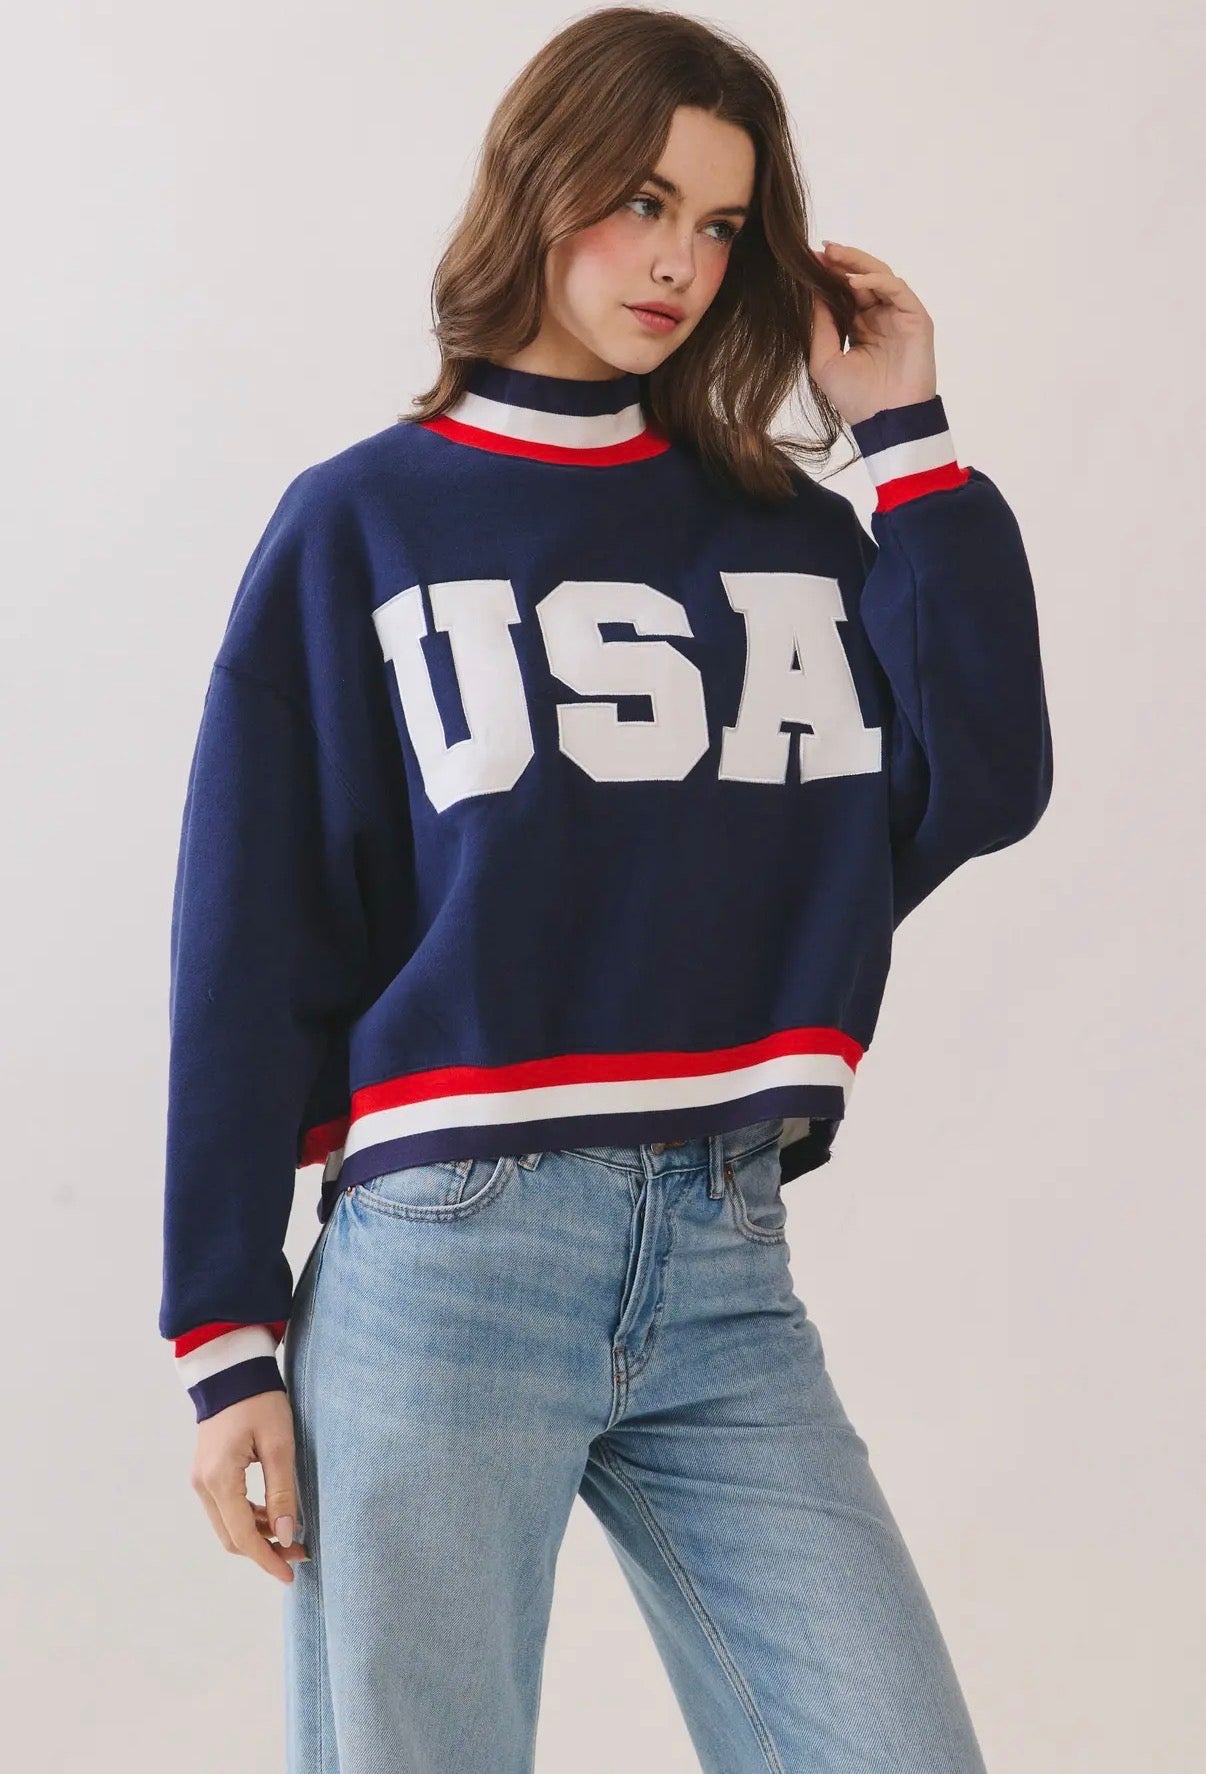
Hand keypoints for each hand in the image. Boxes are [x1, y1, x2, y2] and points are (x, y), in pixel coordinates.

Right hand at [191, 1389, 309, 1584]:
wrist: (232, 1372)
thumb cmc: (260, 1401)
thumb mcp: (279, 1444)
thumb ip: (282, 1492)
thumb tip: (287, 1536)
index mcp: (220, 1479)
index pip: (243, 1536)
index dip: (267, 1559)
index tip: (290, 1575)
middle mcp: (204, 1485)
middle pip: (232, 1537)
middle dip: (265, 1551)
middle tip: (299, 1554)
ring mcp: (201, 1480)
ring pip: (228, 1525)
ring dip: (258, 1536)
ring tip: (292, 1536)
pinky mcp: (207, 1473)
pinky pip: (226, 1509)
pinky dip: (250, 1519)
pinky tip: (274, 1516)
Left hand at [809, 241, 937, 425]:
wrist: (886, 422)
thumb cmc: (855, 399)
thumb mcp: (824, 360)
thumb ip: (820, 326)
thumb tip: (810, 293)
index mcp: (859, 327)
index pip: (844, 292)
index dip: (828, 275)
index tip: (807, 260)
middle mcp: (880, 317)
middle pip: (862, 278)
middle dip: (841, 261)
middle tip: (821, 249)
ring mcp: (898, 316)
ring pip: (880, 276)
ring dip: (857, 263)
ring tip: (833, 255)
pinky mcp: (916, 318)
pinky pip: (896, 289)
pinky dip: (876, 281)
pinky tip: (854, 281)